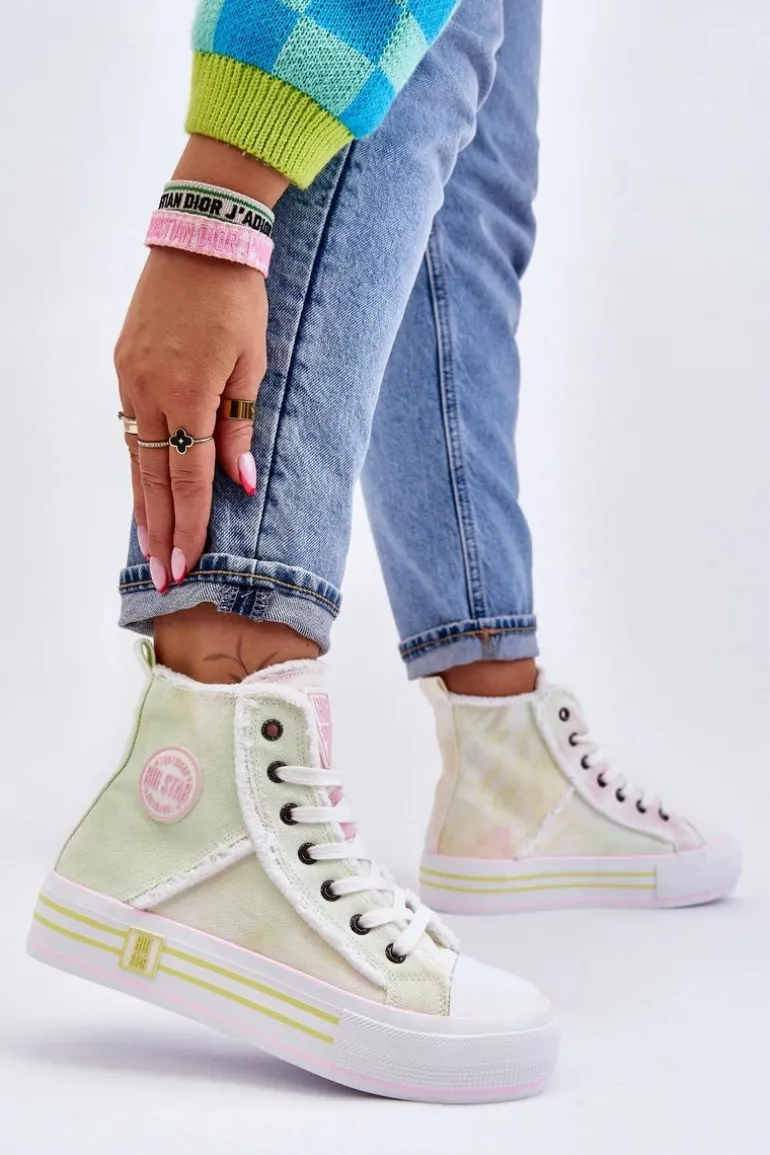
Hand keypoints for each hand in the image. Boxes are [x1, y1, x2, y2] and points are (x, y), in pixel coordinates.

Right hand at [115, 135, 287, 591]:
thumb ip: (239, 426)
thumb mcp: (252, 364)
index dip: (189, 526)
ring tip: (150, 545)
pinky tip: (142, 489)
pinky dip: (136, 464)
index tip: (186, 565)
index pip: (187, 478)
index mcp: (189, 394)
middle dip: (160, 531)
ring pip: (134, 457)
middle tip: (164, 576)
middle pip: (152, 478)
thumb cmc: (237, 300)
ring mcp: (131, 379)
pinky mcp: (124, 365)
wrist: (200, 237)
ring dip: (143, 504)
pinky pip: (130, 428)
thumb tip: (239, 482)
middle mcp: (150, 392)